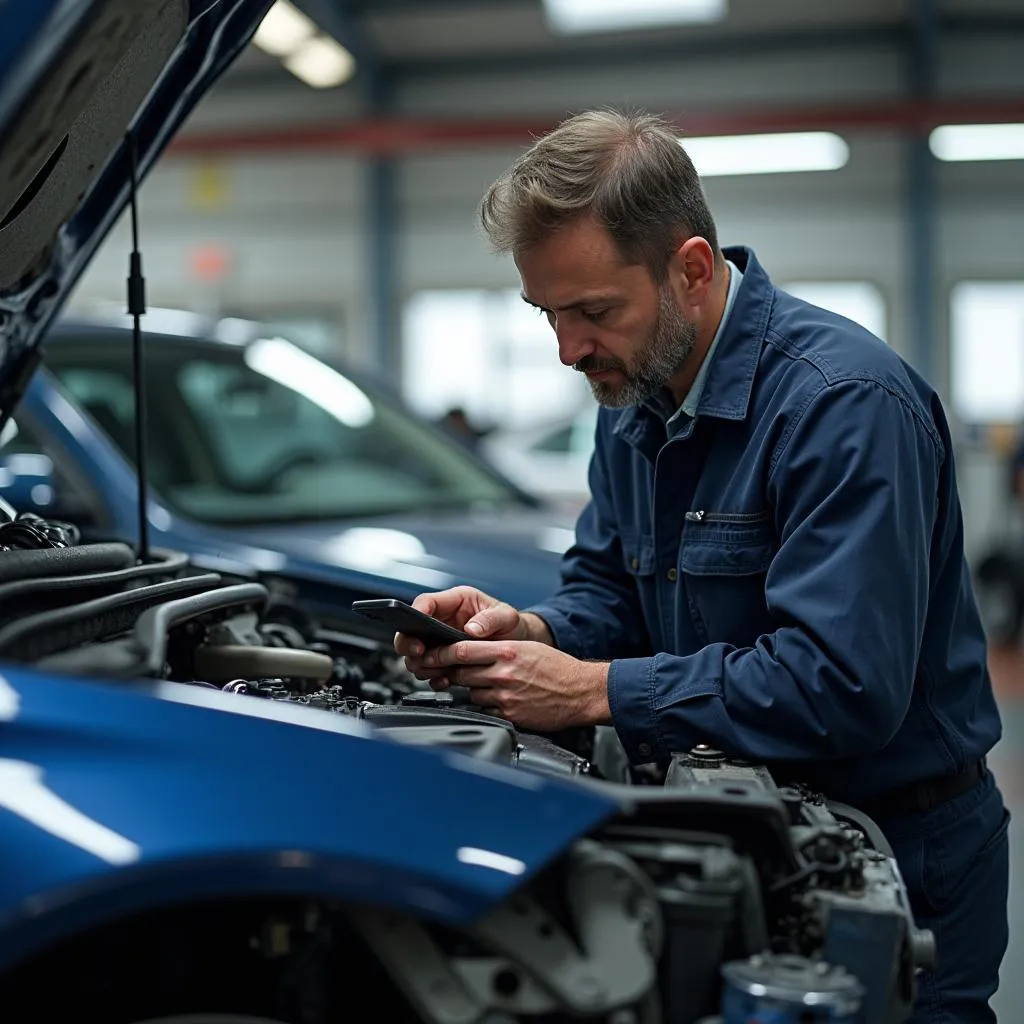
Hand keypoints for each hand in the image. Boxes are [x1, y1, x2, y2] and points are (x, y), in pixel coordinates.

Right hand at [395, 586, 548, 682]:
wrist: (517, 643)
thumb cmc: (510, 623)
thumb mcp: (506, 616)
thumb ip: (491, 619)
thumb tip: (471, 628)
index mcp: (455, 602)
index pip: (426, 602)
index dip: (416, 613)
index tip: (416, 625)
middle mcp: (443, 620)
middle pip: (411, 629)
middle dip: (410, 643)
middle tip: (420, 653)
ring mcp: (441, 641)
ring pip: (415, 653)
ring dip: (421, 663)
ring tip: (436, 670)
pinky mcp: (444, 660)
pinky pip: (428, 670)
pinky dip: (433, 677)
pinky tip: (444, 680)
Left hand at [418, 639, 611, 731]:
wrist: (581, 691)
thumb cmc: (558, 668)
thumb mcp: (527, 648)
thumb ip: (498, 650)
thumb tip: (471, 652)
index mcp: (507, 651)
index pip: (462, 650)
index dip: (441, 654)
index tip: (431, 655)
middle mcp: (504, 673)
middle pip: (460, 672)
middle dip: (450, 672)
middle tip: (446, 671)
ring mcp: (505, 696)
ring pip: (471, 692)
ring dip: (470, 689)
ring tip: (484, 685)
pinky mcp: (510, 715)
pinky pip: (485, 710)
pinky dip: (485, 706)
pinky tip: (497, 700)